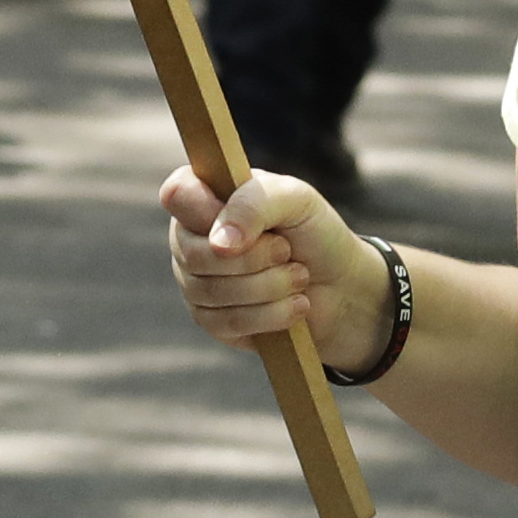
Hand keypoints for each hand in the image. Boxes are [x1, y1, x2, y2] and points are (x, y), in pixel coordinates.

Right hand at [161, 164, 391, 374]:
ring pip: (212, 292)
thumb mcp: (295, 199)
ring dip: (269, 286)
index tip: (247, 221)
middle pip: (194, 253)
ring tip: (299, 277)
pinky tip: (295, 306)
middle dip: (254, 258)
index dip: (206, 211)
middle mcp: (191, 236)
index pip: (176, 194)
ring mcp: (196, 281)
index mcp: (205, 194)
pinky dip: (269, 315)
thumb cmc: (313, 231)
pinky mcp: (212, 321)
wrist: (341, 287)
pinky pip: (226, 324)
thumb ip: (255, 204)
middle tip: (288, 251)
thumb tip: (219, 243)